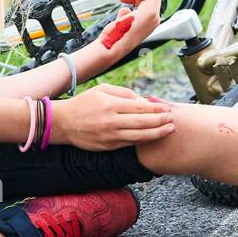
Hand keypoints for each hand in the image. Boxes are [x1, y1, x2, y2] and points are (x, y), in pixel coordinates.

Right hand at [51, 83, 174, 150]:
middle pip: (143, 122)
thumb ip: (124, 93)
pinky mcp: (108, 146)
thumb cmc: (84, 103)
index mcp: (110, 104)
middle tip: (173, 118)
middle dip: (161, 121)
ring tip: (170, 129)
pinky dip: (143, 140)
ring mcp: (110, 136)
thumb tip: (143, 100)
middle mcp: (111, 121)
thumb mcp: (102, 89)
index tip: (167, 107)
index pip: (140, 107)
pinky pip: (130, 144)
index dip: (156, 108)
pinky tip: (153, 137)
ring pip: (139, 136)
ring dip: (157, 133)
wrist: (63, 123)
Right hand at [96, 0, 162, 64]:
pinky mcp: (144, 26)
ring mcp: (150, 23)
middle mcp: (154, 19)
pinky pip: (143, 9)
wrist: (110, 50)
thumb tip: (127, 8)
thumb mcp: (124, 14)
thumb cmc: (115, 35)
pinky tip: (124, 5)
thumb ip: (133, 3)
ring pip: (147, 1)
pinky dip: (134, 3)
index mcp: (151, 14)